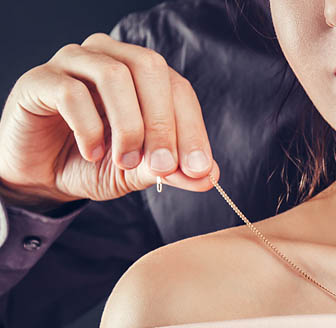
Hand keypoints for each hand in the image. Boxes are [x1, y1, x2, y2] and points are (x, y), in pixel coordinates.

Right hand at [0, 32, 219, 208]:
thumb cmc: (93, 163)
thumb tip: (209, 176)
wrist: (41, 174)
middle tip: (164, 166)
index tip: (199, 168)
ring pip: (114, 76)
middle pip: (150, 68)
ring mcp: (74, 62)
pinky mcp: (40, 79)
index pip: (178, 89)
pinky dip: (89, 129)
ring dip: (129, 126)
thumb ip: (171, 170)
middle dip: (164, 123)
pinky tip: (92, 152)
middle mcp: (111, 57)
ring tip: (125, 161)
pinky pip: (71, 93)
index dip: (193, 128)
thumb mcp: (138, 173)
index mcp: (142, 75)